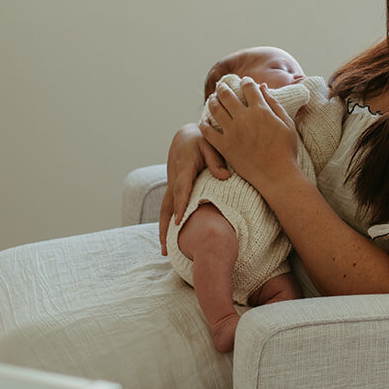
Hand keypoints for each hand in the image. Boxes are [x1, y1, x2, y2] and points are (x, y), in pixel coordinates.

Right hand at [159, 124, 229, 253]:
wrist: (184, 136)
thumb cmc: (200, 140)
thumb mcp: (210, 144)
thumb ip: (216, 159)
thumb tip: (225, 177)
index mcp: (184, 168)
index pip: (181, 189)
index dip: (180, 205)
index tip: (180, 221)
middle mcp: (174, 179)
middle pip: (168, 205)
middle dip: (167, 226)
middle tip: (167, 246)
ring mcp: (171, 186)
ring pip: (165, 209)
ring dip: (164, 229)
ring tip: (165, 251)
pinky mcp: (172, 190)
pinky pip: (168, 208)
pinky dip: (167, 223)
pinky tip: (169, 240)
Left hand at [201, 77, 301, 194]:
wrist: (278, 176)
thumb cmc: (286, 150)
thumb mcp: (287, 123)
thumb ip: (274, 104)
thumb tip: (263, 87)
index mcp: (261, 110)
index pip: (248, 87)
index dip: (246, 82)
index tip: (244, 83)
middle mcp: (244, 118)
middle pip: (226, 94)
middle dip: (223, 87)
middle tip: (222, 87)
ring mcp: (232, 132)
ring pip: (214, 108)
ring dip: (212, 100)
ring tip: (213, 99)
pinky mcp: (224, 146)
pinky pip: (207, 131)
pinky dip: (204, 123)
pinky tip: (205, 121)